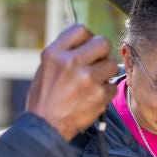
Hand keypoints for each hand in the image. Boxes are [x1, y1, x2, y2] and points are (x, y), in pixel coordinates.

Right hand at [26, 23, 116, 140]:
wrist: (46, 127)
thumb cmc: (44, 98)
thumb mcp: (45, 68)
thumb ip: (63, 52)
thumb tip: (79, 36)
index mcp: (55, 53)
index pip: (80, 29)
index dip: (87, 38)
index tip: (86, 48)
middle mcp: (71, 62)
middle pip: (103, 42)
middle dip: (102, 53)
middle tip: (96, 64)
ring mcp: (87, 78)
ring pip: (111, 65)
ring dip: (105, 74)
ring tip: (93, 84)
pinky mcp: (99, 94)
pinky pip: (112, 86)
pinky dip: (105, 93)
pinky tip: (93, 98)